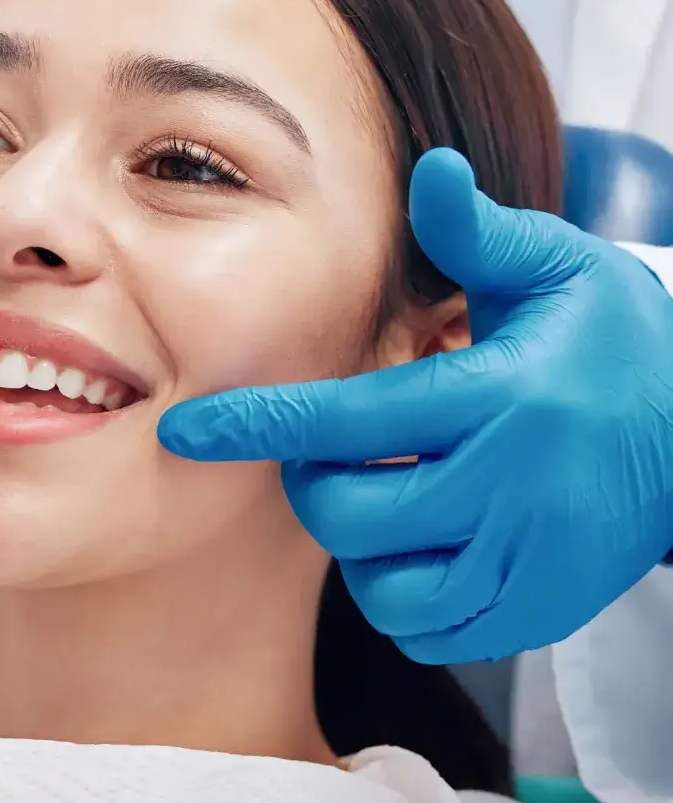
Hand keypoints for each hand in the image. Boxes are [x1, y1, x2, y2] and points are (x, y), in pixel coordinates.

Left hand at [158, 148, 672, 662]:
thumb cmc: (617, 343)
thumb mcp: (560, 270)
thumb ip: (477, 233)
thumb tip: (427, 169)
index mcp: (498, 398)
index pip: (347, 421)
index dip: (256, 426)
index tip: (185, 429)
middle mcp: (509, 489)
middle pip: (347, 512)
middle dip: (315, 482)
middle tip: (337, 452)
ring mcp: (527, 562)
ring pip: (382, 587)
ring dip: (360, 544)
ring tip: (388, 495)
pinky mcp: (540, 611)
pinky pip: (430, 633)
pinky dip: (405, 599)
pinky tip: (423, 547)